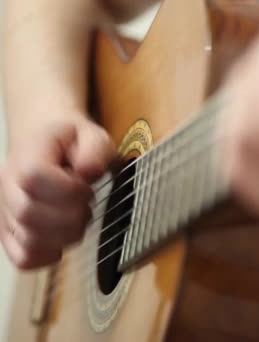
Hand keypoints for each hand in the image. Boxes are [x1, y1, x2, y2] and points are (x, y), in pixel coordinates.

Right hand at [0, 113, 114, 269]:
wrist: (46, 143)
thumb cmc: (72, 143)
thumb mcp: (92, 135)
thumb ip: (96, 150)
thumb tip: (89, 171)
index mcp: (26, 156)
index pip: (33, 177)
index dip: (68, 189)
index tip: (87, 187)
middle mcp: (7, 185)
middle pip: (29, 214)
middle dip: (71, 216)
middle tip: (86, 205)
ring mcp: (5, 211)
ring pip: (28, 240)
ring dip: (65, 236)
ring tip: (77, 218)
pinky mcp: (10, 232)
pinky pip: (24, 258)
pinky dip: (49, 255)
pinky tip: (63, 237)